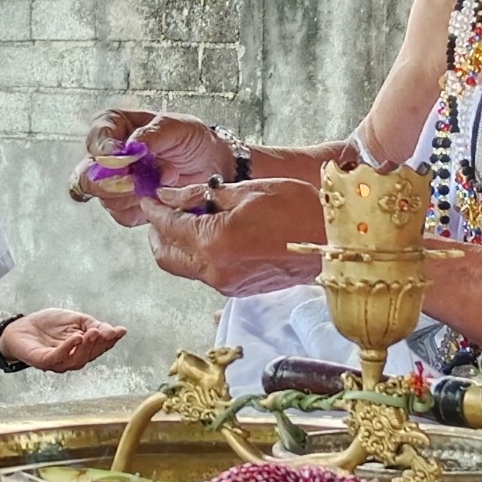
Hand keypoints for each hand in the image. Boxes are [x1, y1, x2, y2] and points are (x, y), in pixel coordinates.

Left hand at [0, 308, 127, 372]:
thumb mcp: (74, 319)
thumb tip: (115, 331)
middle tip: (105, 331)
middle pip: (90, 355)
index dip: (111, 340)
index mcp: (81, 349)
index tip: (121, 331)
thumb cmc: (47, 325)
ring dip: (86, 347)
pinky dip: (68, 348)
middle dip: (100, 343)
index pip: (100, 347)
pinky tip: (76, 338)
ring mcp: (58, 363)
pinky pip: (58, 358)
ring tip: (93, 333)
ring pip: (77, 360)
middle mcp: (72, 359)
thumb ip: (92, 324)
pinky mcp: (43, 361)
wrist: (20, 327)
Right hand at [77, 110, 231, 226]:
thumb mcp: (180, 127)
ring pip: (105, 198)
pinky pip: (123, 215)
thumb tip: (132, 146)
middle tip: (138, 181)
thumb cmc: (193, 141)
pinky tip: (161, 196)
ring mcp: (114, 183)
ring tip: (165, 180)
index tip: (121, 157)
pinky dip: (144, 209)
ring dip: (136, 194)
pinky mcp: (125, 206)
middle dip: (111, 182)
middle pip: (87, 175)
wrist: (212, 167)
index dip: (104, 150)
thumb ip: (153, 133)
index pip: (95, 139)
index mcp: (114, 127)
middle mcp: (108, 157)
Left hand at [136, 177, 324, 295]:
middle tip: (164, 209)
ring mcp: (225, 284)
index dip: (155, 209)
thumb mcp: (246, 191)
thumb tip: (169, 196)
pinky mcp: (237, 290)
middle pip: (165, 255)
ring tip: (189, 217)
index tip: (149, 197)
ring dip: (177, 243)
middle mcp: (214, 270)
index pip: (168, 226)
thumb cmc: (296, 209)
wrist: (333, 242)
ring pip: (183, 266)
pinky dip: (197, 254)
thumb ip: (201, 195)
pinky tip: (210, 233)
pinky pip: (204, 272)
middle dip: (158, 231)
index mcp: (214, 243)